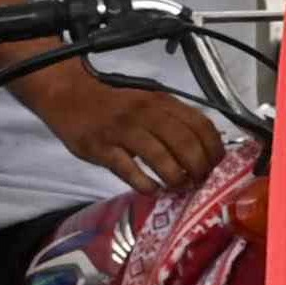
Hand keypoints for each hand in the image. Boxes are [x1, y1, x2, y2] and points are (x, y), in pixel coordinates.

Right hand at [28, 66, 225, 193]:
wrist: (68, 94)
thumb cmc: (112, 102)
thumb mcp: (147, 101)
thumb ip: (172, 119)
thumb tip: (204, 146)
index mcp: (161, 101)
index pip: (199, 124)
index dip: (214, 148)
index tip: (217, 166)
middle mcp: (145, 113)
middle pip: (184, 142)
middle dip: (199, 167)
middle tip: (201, 181)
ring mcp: (122, 131)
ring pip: (160, 156)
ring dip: (175, 177)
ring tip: (180, 187)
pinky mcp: (101, 148)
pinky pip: (129, 170)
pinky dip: (145, 184)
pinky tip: (152, 190)